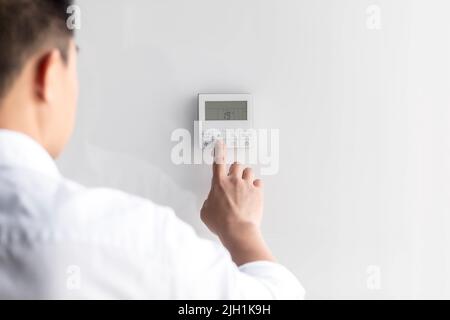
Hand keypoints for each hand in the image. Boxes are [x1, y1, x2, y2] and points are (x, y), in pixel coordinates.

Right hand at [200, 141, 274, 264]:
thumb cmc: (222, 223)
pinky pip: (259, 183)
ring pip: (249, 171)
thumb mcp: (206, 212)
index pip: (218, 161)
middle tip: (234, 177)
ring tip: (244, 187)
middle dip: (235, 169)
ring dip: (246, 176)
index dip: (219, 151)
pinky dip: (256, 186)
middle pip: (236, 164)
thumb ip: (209, 201)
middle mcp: (234, 181)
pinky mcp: (257, 193)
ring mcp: (247, 185)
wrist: (238, 231)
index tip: (220, 144)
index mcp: (219, 183)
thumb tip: (212, 200)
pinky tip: (253, 193)